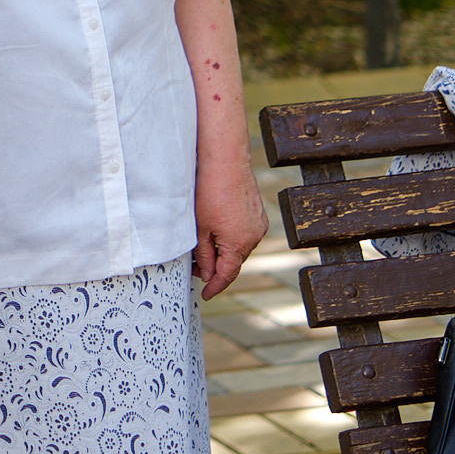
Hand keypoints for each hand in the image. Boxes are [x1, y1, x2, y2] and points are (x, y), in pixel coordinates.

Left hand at [193, 154, 268, 298]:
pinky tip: (217, 230)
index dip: (215, 286)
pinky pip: (245, 234)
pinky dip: (232, 238)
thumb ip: (205, 255)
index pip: (227, 274)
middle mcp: (253, 237)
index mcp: (238, 243)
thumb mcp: (200, 228)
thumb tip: (207, 274)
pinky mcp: (258, 213)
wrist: (225, 160)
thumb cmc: (209, 190)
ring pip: (239, 248)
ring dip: (224, 252)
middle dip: (216, 268)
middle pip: (234, 262)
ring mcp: (258, 224)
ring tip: (204, 248)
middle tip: (196, 268)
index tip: (206, 294)